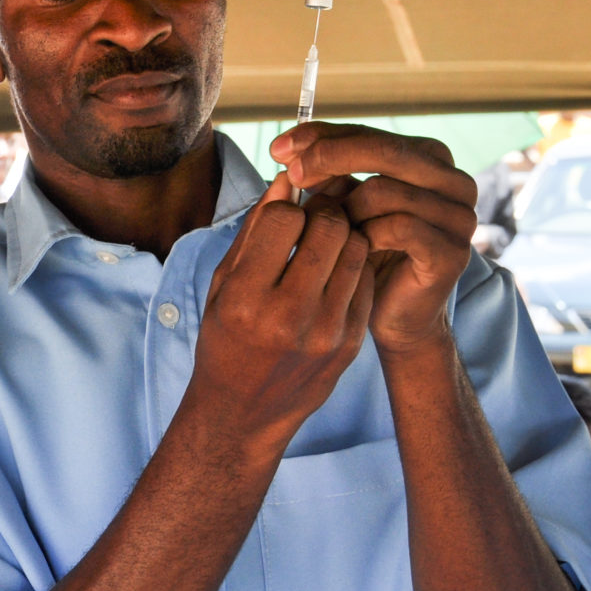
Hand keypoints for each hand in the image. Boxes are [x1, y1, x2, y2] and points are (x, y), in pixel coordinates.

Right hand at [189, 174, 373, 451]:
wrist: (244, 411)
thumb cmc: (226, 339)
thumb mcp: (225, 285)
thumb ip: (254, 231)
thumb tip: (286, 179)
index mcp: (247, 297)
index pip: (286, 217)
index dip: (287, 205)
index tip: (283, 212)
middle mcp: (289, 315)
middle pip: (330, 227)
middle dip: (322, 211)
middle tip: (314, 215)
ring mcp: (326, 331)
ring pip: (357, 248)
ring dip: (343, 233)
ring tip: (325, 240)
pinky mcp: (351, 343)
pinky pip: (366, 279)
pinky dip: (353, 264)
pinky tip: (334, 271)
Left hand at [270, 124, 477, 353]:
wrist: (394, 317)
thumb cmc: (367, 256)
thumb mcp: (344, 203)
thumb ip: (327, 172)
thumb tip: (286, 149)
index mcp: (430, 159)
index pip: (370, 133)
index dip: (322, 136)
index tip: (279, 149)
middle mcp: (454, 181)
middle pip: (384, 150)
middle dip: (330, 157)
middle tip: (292, 174)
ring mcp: (459, 216)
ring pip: (385, 189)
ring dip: (345, 207)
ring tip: (328, 229)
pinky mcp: (452, 251)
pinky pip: (400, 227)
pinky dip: (367, 235)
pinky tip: (352, 248)